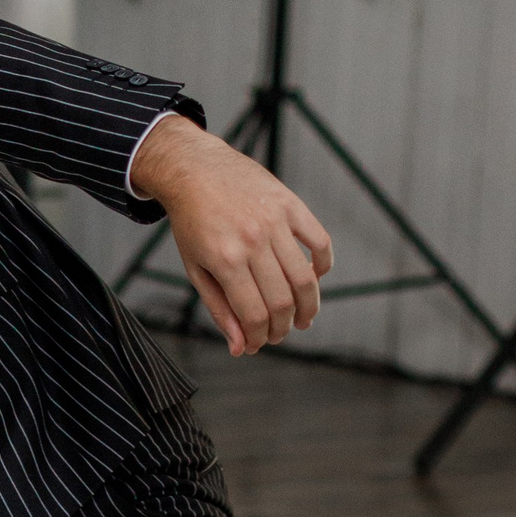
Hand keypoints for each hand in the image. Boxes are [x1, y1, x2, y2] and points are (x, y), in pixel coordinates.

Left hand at [129, 113, 332, 354]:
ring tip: (303, 318)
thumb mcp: (195, 267)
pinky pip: (320, 241)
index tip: (259, 344)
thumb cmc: (192, 222)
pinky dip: (323, 265)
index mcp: (225, 260)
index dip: (260, 338)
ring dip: (309, 307)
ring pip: (306, 278)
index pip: (255, 315)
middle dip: (284, 328)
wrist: (194, 169)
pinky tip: (314, 277)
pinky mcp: (290, 204)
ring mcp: (274, 221)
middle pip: (283, 302)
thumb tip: (240, 347)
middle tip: (281, 334)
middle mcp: (252, 241)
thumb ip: (219, 308)